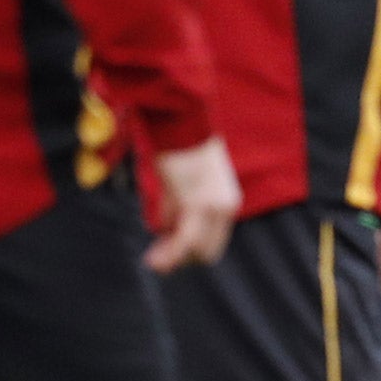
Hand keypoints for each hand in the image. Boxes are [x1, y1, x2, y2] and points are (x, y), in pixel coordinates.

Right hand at [148, 137, 240, 271]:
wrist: (182, 118)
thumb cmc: (180, 144)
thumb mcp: (185, 181)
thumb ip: (179, 207)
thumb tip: (164, 231)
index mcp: (227, 201)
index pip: (213, 242)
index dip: (190, 253)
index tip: (166, 251)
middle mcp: (225, 207)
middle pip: (206, 252)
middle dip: (181, 259)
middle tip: (156, 258)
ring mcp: (213, 207)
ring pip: (193, 250)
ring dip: (170, 256)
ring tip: (152, 255)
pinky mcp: (196, 204)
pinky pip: (183, 242)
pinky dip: (168, 255)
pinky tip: (152, 261)